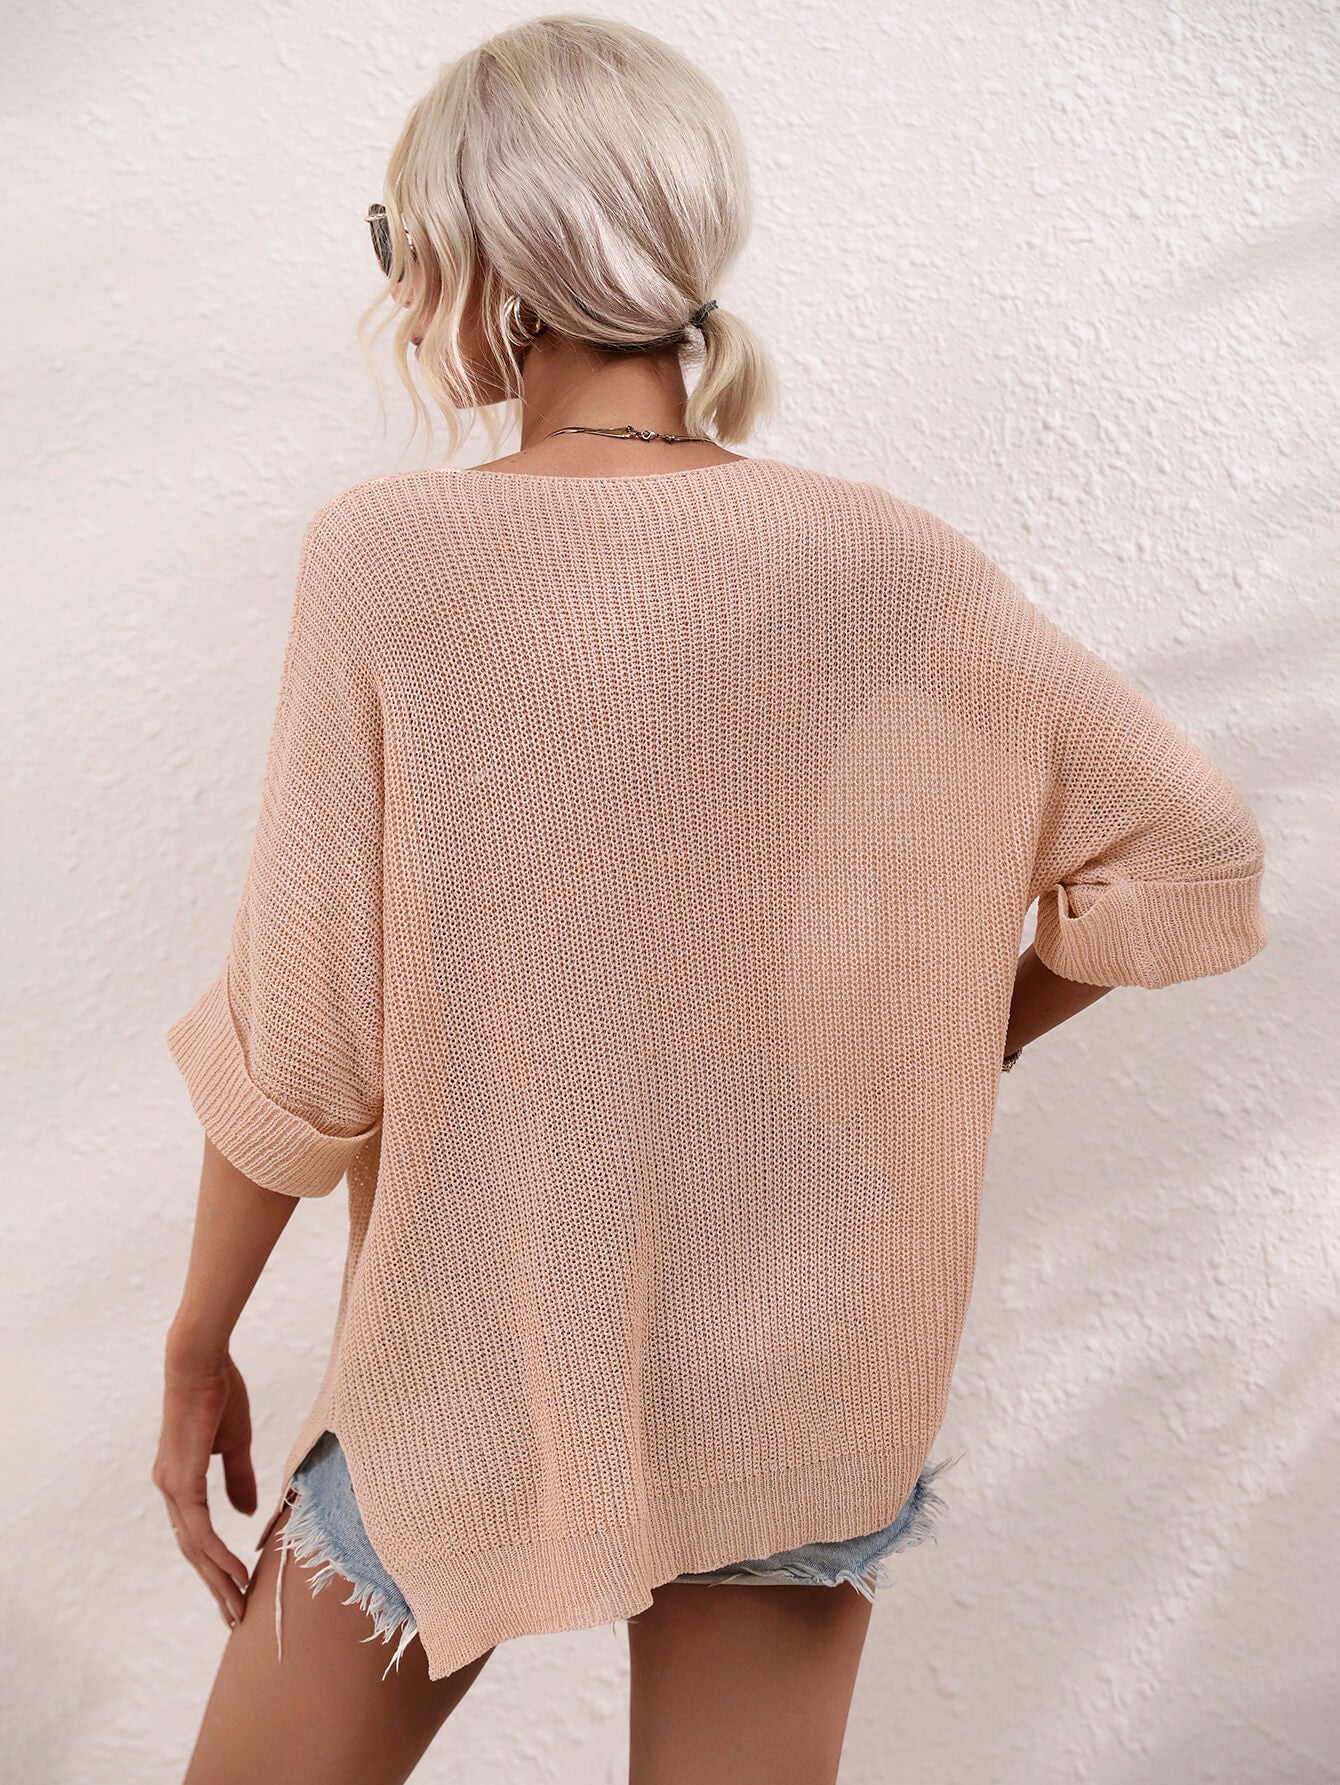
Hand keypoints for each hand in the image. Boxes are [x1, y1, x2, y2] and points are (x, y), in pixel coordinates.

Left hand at [153, 1339, 257, 1631]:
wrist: (201, 1361)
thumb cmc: (219, 1392)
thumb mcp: (234, 1442)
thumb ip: (238, 1478)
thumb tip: (244, 1513)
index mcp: (180, 1480)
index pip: (196, 1533)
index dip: (214, 1563)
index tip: (235, 1588)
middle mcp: (170, 1489)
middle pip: (192, 1550)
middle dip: (215, 1584)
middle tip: (235, 1614)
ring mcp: (173, 1487)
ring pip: (195, 1547)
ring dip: (218, 1579)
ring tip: (239, 1604)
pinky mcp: (183, 1481)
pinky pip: (200, 1529)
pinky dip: (218, 1554)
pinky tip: (235, 1573)